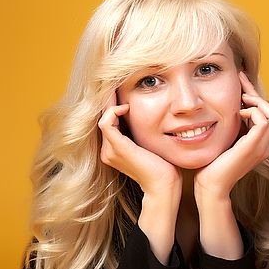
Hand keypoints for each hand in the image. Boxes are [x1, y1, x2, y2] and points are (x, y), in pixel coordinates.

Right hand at [98, 92, 180, 262]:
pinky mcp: (118, 148)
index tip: (120, 90)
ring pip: (102, 118)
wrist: (165, 186)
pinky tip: (126, 107)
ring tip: (117, 88)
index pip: (108, 122)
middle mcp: (108, 150)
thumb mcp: (153, 146)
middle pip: (102, 118)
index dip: (112, 105)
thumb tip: (158, 118)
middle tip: (114, 82)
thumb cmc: (165, 168)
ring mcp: (110, 150)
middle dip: (108, 100)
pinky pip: (107, 122)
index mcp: (115, 150)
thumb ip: (147, 134)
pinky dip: (114, 111)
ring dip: (110, 103)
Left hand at [193, 72, 268, 200]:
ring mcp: (261, 148)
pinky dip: (253, 112)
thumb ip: (230, 128)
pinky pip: (263, 122)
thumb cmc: (211, 166)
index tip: (242, 82)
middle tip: (241, 81)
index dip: (255, 97)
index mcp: (258, 145)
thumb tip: (227, 108)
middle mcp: (264, 146)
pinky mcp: (253, 148)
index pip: (265, 116)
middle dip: (257, 95)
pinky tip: (239, 112)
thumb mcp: (224, 141)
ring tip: (241, 99)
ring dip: (257, 103)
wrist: (210, 186)